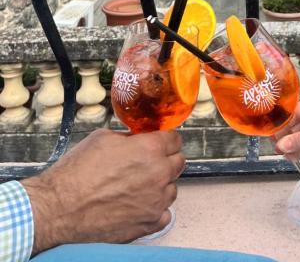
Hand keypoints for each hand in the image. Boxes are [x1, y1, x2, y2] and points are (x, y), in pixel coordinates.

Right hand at [23, 128, 184, 253]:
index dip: (166, 139)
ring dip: (161, 185)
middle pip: (178, 162)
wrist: (57, 209)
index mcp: (149, 149)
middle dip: (166, 159)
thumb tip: (137, 139)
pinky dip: (155, 210)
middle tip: (150, 162)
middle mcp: (158, 175)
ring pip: (172, 189)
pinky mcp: (148, 225)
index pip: (175, 139)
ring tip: (139, 186)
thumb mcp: (102, 138)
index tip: (161, 141)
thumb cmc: (75, 173)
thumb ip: (128, 137)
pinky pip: (165, 215)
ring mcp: (155, 202)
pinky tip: (140, 205)